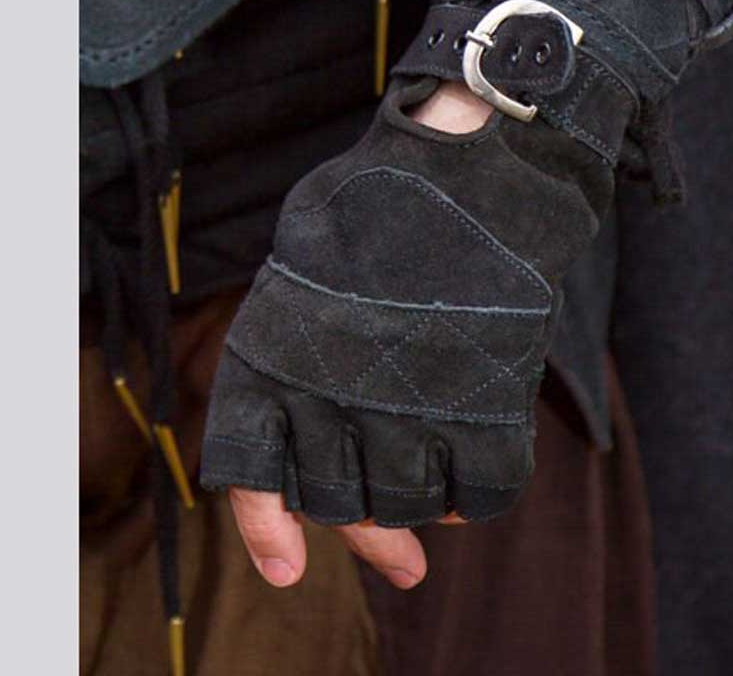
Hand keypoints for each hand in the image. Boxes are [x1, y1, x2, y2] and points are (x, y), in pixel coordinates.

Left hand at [225, 85, 489, 591]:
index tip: (289, 571)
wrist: (468, 163)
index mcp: (273, 357)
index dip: (265, 530)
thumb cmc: (379, 203)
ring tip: (435, 466)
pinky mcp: (483, 406)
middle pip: (334, 502)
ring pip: (405, 503)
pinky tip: (475, 467)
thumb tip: (304, 440)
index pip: (249, 473)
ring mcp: (406, 407)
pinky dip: (478, 493)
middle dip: (364, 527)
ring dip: (420, 500)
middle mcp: (329, 397)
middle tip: (399, 548)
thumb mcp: (303, 268)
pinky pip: (481, 492)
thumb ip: (295, 356)